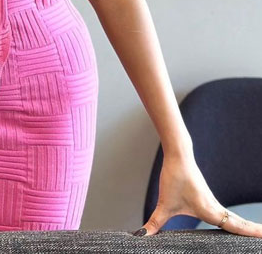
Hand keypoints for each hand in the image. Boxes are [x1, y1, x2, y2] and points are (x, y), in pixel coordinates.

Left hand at [138, 153, 261, 237]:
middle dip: (253, 233)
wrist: (178, 155)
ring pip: (232, 219)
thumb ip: (154, 222)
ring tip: (258, 236)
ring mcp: (212, 203)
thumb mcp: (164, 204)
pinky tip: (232, 225)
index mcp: (210, 211)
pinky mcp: (207, 198)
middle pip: (238, 225)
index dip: (250, 232)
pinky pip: (226, 213)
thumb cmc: (174, 177)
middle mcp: (215, 208)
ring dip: (244, 228)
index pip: (235, 227)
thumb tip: (140, 236)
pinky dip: (234, 221)